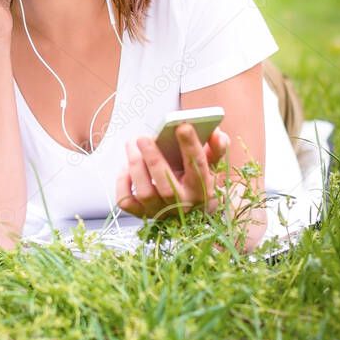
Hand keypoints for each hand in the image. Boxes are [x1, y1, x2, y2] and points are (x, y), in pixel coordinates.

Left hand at [115, 123, 229, 220]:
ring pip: (145, 192)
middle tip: (143, 137)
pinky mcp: (142, 214)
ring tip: (131, 144)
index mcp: (201, 189)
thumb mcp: (210, 165)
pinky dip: (122, 183)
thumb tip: (217, 133)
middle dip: (153, 159)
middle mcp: (182, 204)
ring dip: (136, 166)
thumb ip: (216, 148)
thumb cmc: (195, 181)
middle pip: (166, 185)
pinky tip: (126, 168)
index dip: (190, 146)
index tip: (182, 125)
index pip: (198, 167)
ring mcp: (160, 211)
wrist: (189, 214)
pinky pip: (126, 201)